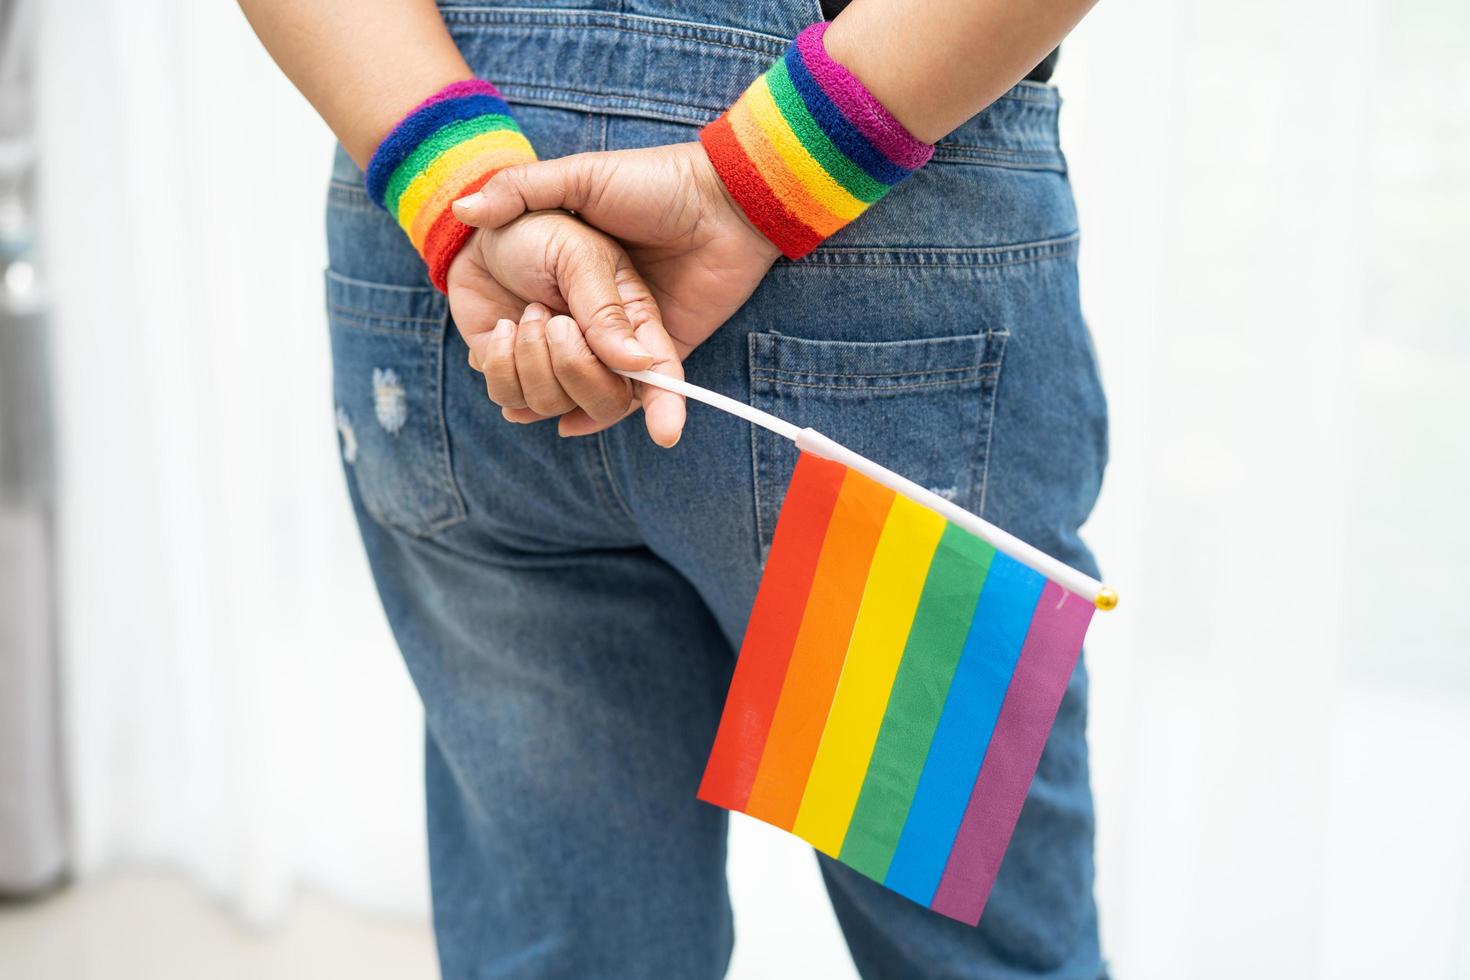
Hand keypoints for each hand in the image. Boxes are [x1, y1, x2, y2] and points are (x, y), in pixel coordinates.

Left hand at [446, 210, 686, 446]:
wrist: (482, 238)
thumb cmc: (540, 234)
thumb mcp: (579, 256)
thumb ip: (605, 310)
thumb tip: (637, 363)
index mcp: (631, 322)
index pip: (661, 375)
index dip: (668, 407)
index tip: (666, 434)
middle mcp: (601, 355)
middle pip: (606, 401)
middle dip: (574, 368)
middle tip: (554, 322)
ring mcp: (558, 370)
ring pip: (552, 404)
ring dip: (530, 356)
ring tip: (526, 314)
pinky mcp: (517, 376)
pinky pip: (510, 399)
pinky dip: (498, 363)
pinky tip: (501, 330)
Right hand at [452, 142, 781, 432]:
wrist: (723, 193)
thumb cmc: (651, 180)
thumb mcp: (578, 178)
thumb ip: (519, 190)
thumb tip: (463, 211)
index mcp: (570, 281)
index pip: (530, 333)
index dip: (507, 350)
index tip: (497, 337)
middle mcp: (596, 315)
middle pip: (555, 370)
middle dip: (537, 368)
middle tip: (537, 324)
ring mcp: (631, 337)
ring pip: (591, 389)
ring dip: (567, 390)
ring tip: (554, 352)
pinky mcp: (668, 352)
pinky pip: (639, 397)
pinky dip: (609, 415)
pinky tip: (575, 423)